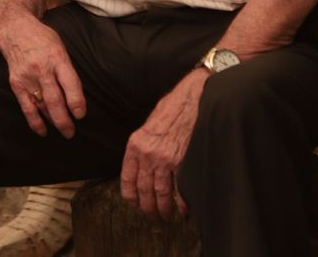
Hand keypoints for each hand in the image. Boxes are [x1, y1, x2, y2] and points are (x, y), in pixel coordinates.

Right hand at [0, 13, 87, 137]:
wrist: (14, 29)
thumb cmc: (42, 39)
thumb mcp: (60, 48)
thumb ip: (67, 71)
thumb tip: (74, 97)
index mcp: (57, 58)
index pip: (70, 84)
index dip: (77, 103)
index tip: (81, 115)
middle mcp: (42, 69)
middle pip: (55, 100)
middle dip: (65, 120)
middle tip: (71, 132)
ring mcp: (27, 77)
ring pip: (42, 106)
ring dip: (53, 121)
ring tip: (64, 131)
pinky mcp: (16, 83)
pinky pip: (26, 106)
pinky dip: (34, 121)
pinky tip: (42, 131)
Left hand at [120, 70, 204, 220]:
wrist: (190, 100)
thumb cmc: (169, 109)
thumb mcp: (147, 125)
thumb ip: (143, 146)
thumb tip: (143, 165)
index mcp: (135, 145)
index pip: (127, 178)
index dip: (130, 195)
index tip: (133, 204)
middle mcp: (147, 155)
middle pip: (144, 190)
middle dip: (147, 206)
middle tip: (152, 215)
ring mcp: (165, 160)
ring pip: (161, 193)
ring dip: (163, 208)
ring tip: (165, 216)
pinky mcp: (182, 162)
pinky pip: (179, 189)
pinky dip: (181, 203)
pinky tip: (183, 210)